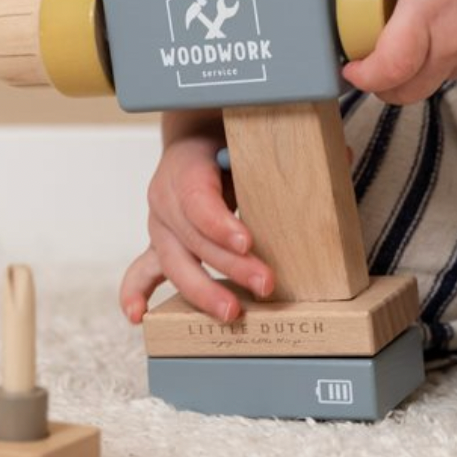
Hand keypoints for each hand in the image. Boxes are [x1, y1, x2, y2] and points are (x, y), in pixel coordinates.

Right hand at [119, 126, 273, 324]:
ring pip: (175, 263)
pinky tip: (137, 315)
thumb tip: (321, 162)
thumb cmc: (226, 145)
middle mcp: (166, 199)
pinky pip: (142, 272)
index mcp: (185, 167)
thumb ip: (268, 156)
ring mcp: (160, 227)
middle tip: (264, 284)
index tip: (246, 243)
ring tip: (230, 313)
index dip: (220, 224)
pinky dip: (135, 293)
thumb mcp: (244, 141)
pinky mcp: (160, 248)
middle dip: (230, 266)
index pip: (198, 200)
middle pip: (194, 239)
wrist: (196, 144)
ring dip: (203, 291)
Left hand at [340, 0, 456, 103]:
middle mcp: (454, 43)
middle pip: (406, 92)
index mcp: (427, 14)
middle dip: (382, 86)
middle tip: (371, 62)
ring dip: (416, 68)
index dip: (362, 79)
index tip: (351, 68)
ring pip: (436, 79)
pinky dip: (447, 54)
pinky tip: (453, 18)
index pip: (386, 73)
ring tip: (414, 29)